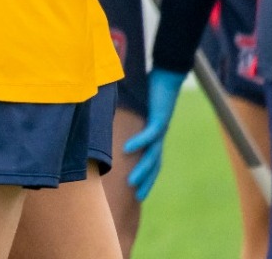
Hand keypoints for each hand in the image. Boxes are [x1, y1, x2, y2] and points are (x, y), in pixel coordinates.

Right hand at [123, 67, 184, 200]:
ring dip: (143, 170)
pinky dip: (139, 142)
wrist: (169, 74)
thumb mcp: (136, 104)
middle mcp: (159, 136)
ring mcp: (160, 129)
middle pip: (154, 163)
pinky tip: (127, 149)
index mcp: (155, 134)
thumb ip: (124, 111)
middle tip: (138, 196)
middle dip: (146, 181)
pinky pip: (149, 135)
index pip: (152, 159)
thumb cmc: (152, 87)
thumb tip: (102, 111)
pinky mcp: (160, 119)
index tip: (138, 188)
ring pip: (152, 155)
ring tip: (131, 182)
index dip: (147, 174)